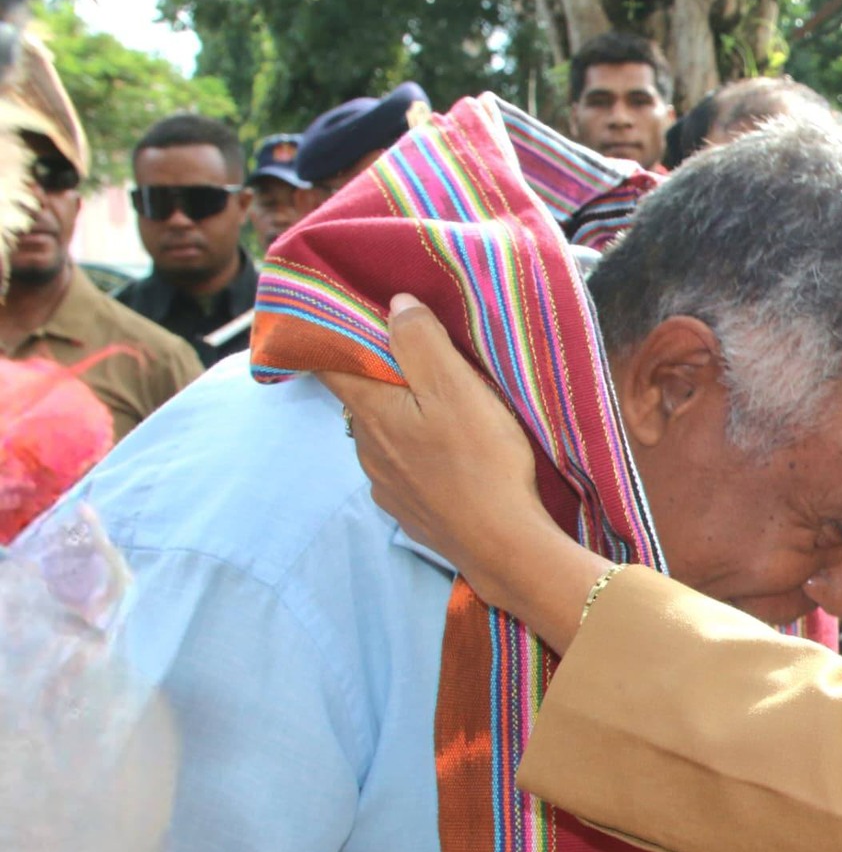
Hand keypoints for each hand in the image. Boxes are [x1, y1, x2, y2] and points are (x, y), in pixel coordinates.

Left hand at [318, 294, 593, 628]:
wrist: (503, 545)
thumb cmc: (482, 462)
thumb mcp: (457, 387)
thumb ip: (420, 341)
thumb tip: (394, 305)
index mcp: (371, 412)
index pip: (328, 364)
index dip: (331, 338)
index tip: (347, 319)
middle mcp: (366, 450)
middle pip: (360, 401)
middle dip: (381, 379)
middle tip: (422, 364)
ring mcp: (386, 486)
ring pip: (383, 438)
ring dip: (403, 421)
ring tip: (444, 414)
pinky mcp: (409, 512)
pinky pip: (404, 472)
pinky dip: (418, 457)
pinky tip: (450, 460)